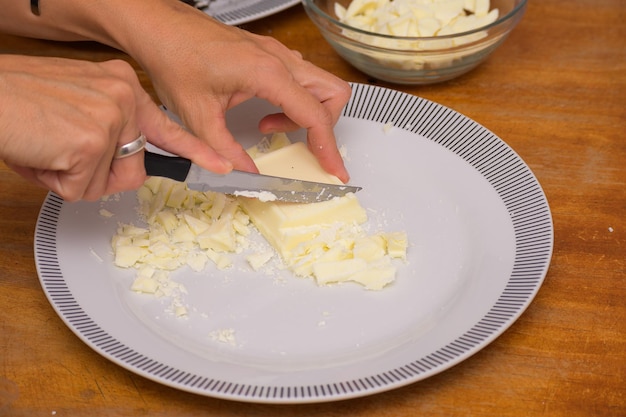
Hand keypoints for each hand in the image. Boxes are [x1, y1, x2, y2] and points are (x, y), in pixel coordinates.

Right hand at [0, 55, 230, 200]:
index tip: (222, 166)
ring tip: (46, 146)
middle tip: (62, 149)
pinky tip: (42, 152)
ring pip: (106, 181)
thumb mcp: (75, 109)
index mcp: (120, 84)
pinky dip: (57, 181)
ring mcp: (112, 119)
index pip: (167, 126)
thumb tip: (122, 166)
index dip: (197, 151)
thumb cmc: (16, 101)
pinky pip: (83, 188)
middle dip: (98, 173)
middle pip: (133, 166)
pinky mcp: (93, 142)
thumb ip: (107, 134)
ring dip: (73, 177)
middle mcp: (122, 96)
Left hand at [128, 7, 351, 181]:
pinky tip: (266, 111)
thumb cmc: (174, 57)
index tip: (335, 169)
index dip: (329, 147)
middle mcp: (280, 60)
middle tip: (306, 148)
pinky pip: (299, 78)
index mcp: (268, 73)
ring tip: (271, 129)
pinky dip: (293, 101)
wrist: (159, 26)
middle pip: (332, 94)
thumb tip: (245, 171)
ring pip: (319, 84)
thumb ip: (225, 149)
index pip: (315, 115)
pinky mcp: (268, 53)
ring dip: (306, 113)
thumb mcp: (198, 115)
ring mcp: (276, 53)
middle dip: (326, 127)